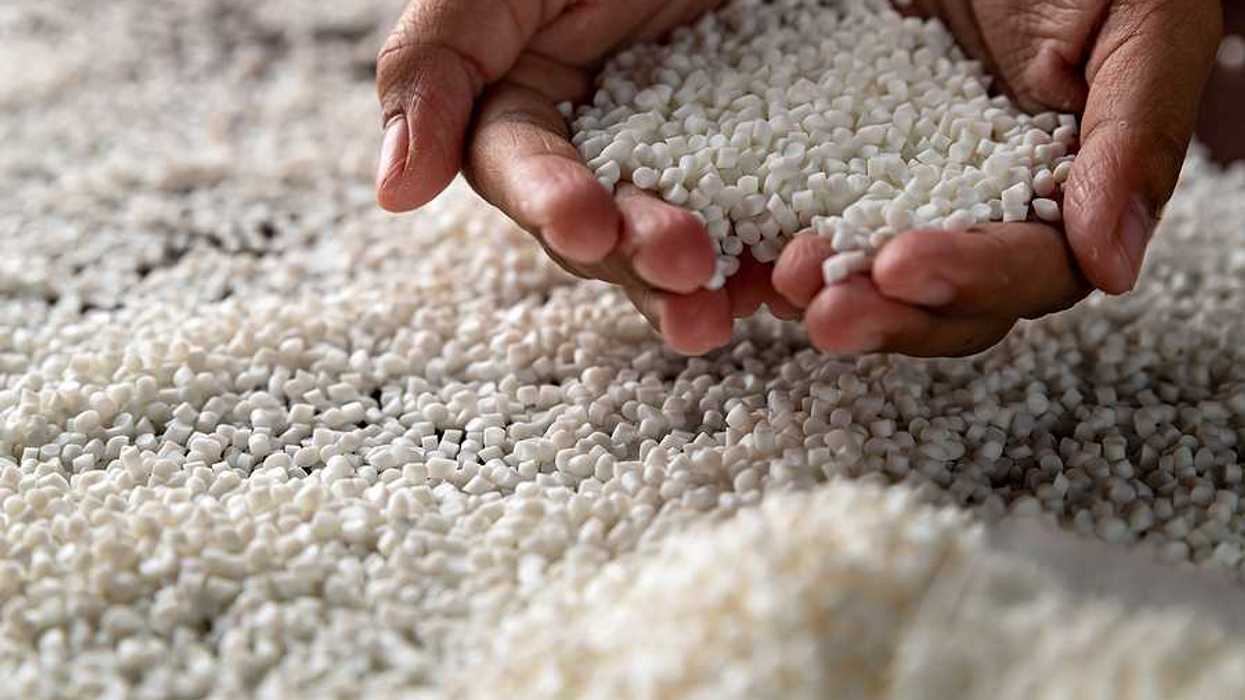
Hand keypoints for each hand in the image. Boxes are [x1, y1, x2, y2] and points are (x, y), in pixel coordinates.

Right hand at [374, 0, 797, 355]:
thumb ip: (435, 63)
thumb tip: (393, 191)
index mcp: (525, 107)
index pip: (521, 169)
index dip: (550, 202)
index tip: (584, 225)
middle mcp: (597, 148)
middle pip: (604, 227)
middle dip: (637, 255)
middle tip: (684, 267)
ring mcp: (680, 160)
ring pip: (680, 241)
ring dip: (700, 285)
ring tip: (728, 311)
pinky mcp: (757, 162)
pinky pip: (761, 220)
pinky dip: (771, 256)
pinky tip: (787, 281)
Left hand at [775, 0, 1221, 356]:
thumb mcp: (1136, 21)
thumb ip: (1135, 135)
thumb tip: (1113, 266)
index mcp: (1070, 189)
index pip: (1032, 268)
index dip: (970, 279)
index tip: (903, 267)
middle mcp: (991, 206)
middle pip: (947, 300)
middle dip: (888, 313)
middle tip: (826, 311)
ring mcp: (916, 188)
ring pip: (876, 275)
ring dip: (831, 290)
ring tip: (784, 281)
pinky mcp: (852, 162)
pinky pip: (817, 215)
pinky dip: (787, 241)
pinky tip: (756, 249)